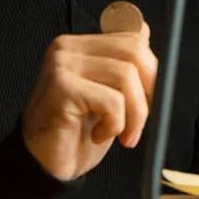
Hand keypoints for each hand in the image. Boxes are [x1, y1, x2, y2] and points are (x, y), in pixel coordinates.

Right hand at [21, 22, 157, 181]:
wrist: (46, 164)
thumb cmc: (77, 132)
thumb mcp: (109, 92)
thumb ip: (123, 63)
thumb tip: (145, 34)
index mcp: (80, 45)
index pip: (132, 37)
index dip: (152, 69)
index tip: (151, 97)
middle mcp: (67, 48)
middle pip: (133, 51)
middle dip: (149, 89)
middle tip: (141, 118)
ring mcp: (62, 65)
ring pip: (126, 76)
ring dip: (134, 114)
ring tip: (123, 133)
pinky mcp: (62, 87)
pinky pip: (111, 101)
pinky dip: (115, 124)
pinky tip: (99, 135)